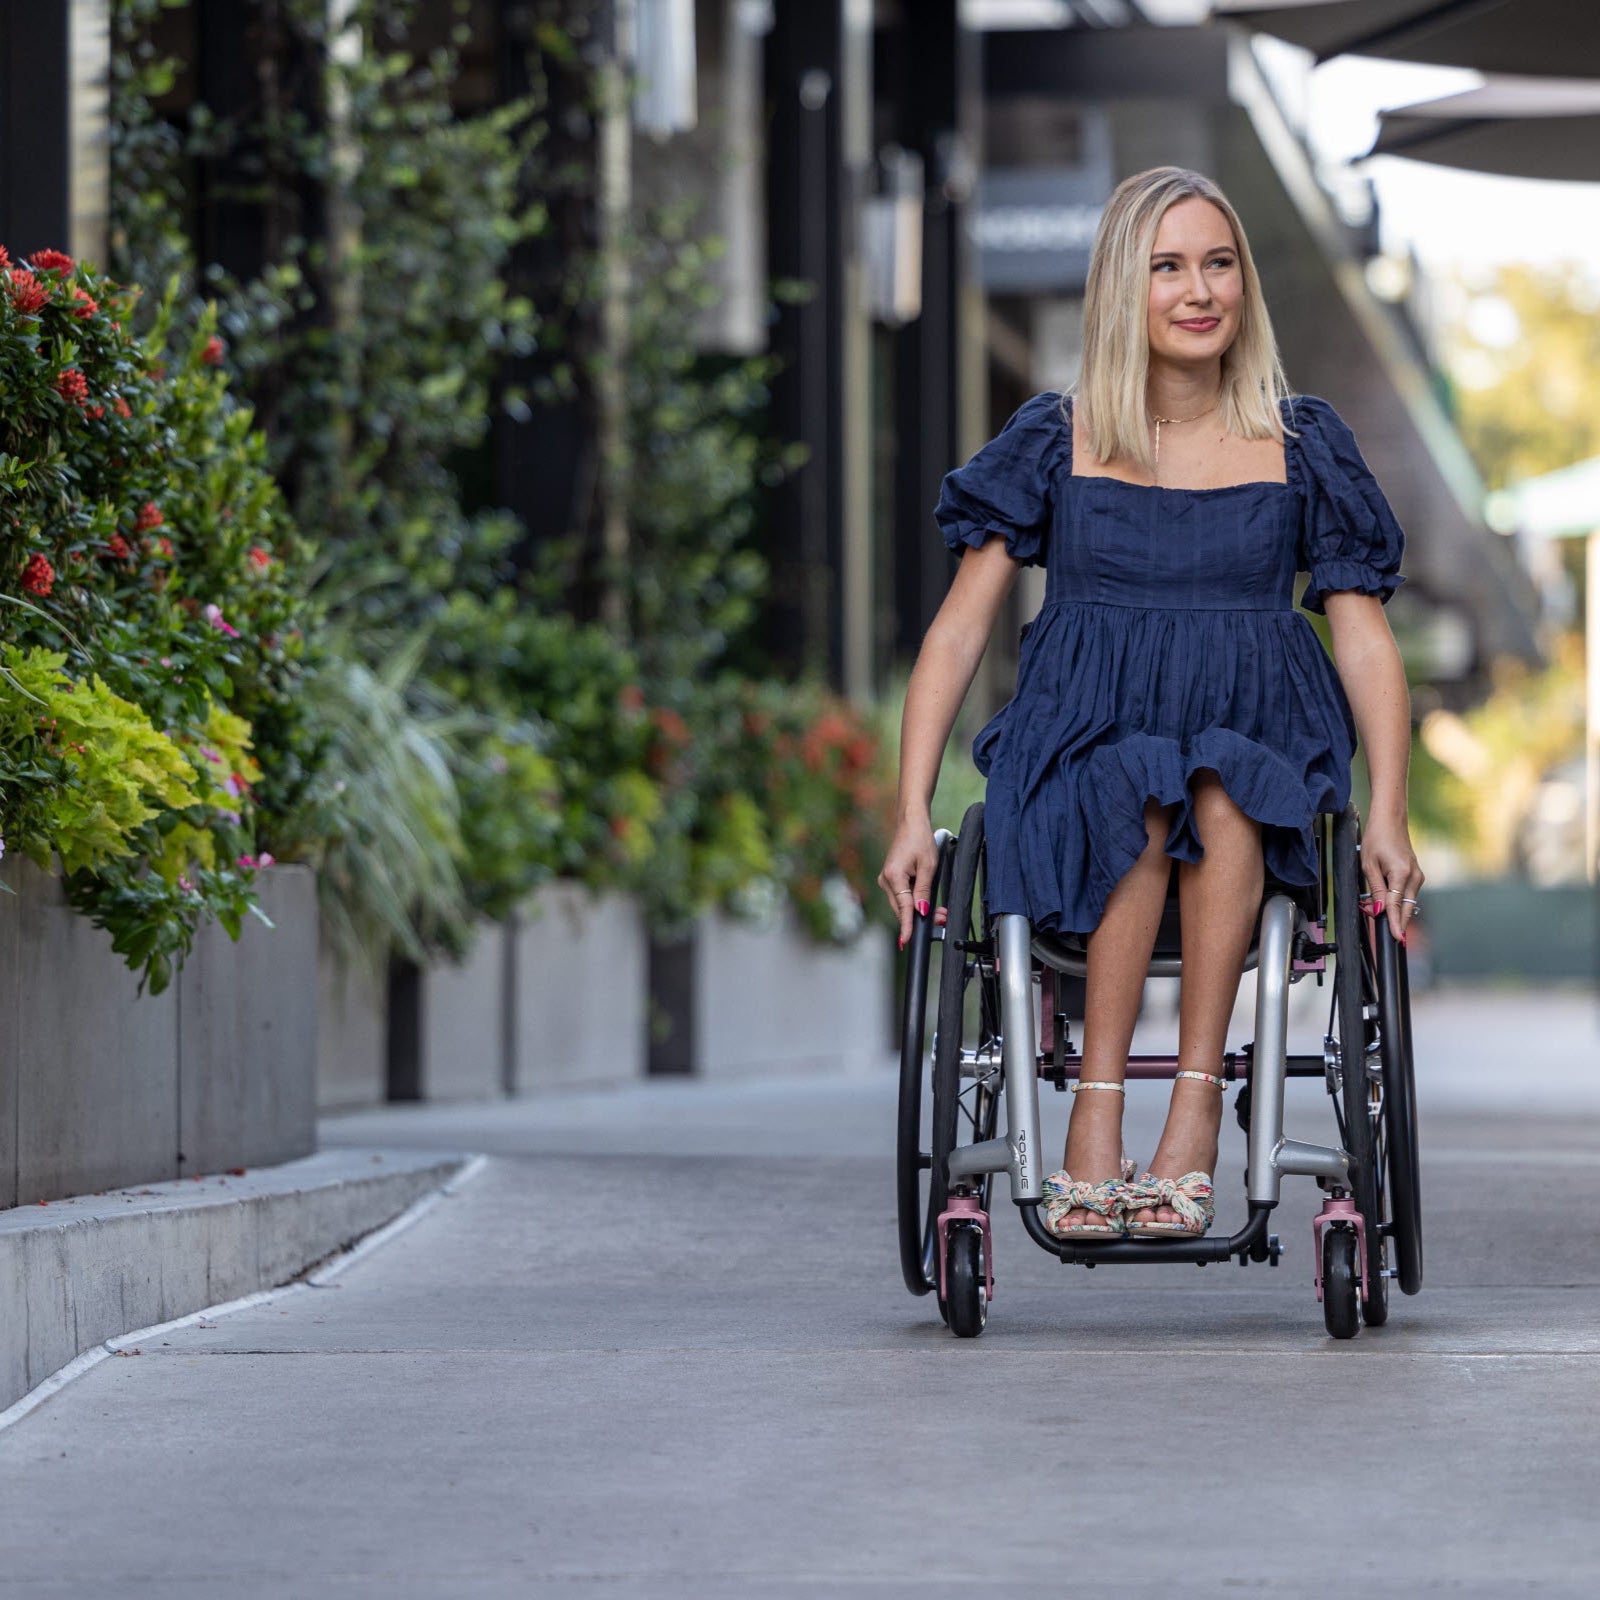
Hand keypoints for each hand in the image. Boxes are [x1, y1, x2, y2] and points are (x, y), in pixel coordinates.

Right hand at [878, 817, 939, 948]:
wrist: (911, 823)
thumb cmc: (920, 839)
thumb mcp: (929, 866)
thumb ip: (924, 891)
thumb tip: (921, 911)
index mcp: (894, 876)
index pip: (903, 907)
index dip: (907, 926)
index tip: (906, 941)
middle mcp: (885, 880)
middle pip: (902, 909)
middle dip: (920, 918)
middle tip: (941, 919)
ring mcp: (886, 880)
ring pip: (902, 904)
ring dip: (919, 910)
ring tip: (940, 911)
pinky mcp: (891, 879)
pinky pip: (902, 897)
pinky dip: (914, 901)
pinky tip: (927, 902)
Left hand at [1360, 814, 1423, 944]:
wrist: (1390, 821)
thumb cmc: (1377, 839)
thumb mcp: (1368, 865)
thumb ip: (1375, 890)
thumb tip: (1379, 910)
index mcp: (1401, 873)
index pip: (1396, 905)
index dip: (1395, 923)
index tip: (1397, 938)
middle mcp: (1414, 876)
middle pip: (1407, 907)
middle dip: (1400, 923)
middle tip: (1395, 939)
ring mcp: (1418, 875)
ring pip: (1408, 901)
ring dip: (1399, 912)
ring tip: (1386, 922)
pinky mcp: (1416, 875)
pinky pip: (1408, 894)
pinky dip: (1400, 902)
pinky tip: (1391, 907)